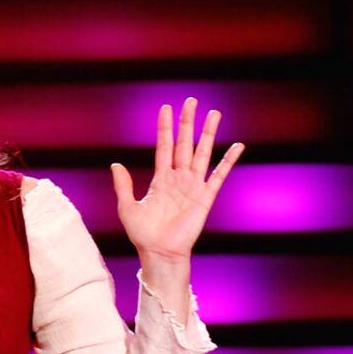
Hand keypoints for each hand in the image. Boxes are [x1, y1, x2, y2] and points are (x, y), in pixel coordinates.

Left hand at [110, 97, 244, 260]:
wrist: (159, 252)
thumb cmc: (142, 234)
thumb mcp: (126, 206)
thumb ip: (123, 185)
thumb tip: (115, 164)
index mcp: (160, 179)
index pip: (164, 147)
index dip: (165, 128)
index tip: (166, 108)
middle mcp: (178, 179)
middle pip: (184, 144)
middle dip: (188, 123)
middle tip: (192, 101)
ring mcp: (193, 186)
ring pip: (202, 153)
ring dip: (208, 134)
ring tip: (214, 113)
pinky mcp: (205, 197)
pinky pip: (219, 175)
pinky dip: (228, 161)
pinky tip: (237, 146)